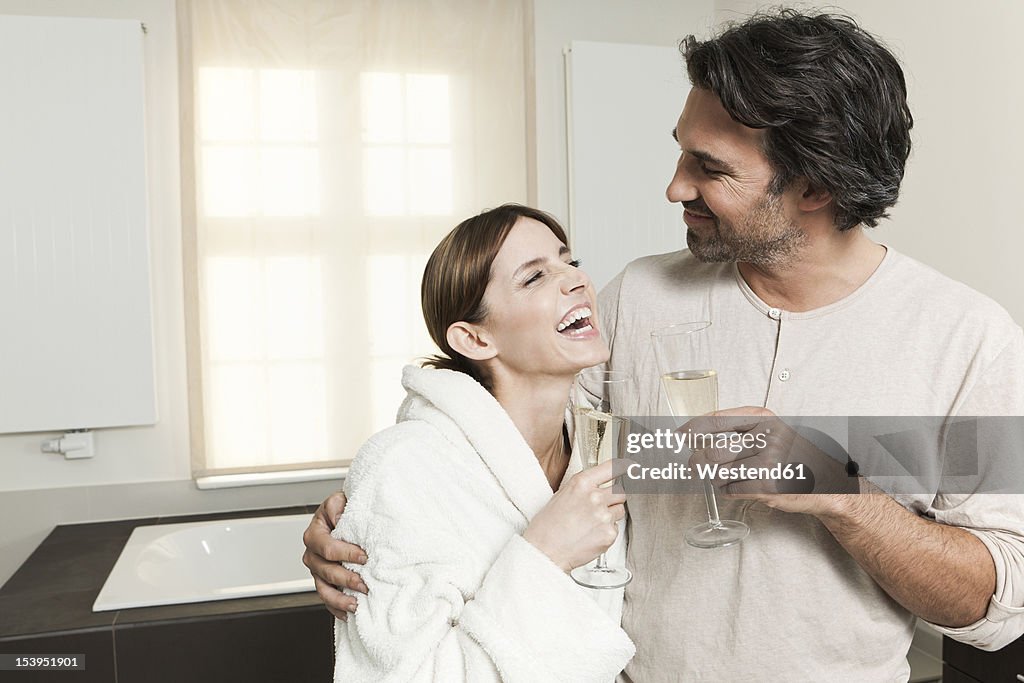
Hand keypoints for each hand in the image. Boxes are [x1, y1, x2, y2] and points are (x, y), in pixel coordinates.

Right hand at [301, 492, 367, 620]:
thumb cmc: (345, 508)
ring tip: (356, 605)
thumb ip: (338, 506)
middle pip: (325, 571)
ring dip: (340, 599)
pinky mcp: (324, 581)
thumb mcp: (341, 499)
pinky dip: (336, 609)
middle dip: (346, 579)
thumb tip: (339, 516)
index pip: (327, 548)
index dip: (346, 554)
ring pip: (323, 589)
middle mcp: (312, 554)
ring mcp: (317, 570)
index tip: (364, 557)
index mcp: (315, 534)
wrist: (346, 514)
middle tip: (365, 584)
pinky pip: (326, 599)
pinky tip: (349, 614)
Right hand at [523, 460, 626, 571]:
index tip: (629, 467)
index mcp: (582, 483)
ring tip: (592, 523)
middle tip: (603, 505)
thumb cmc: (547, 526)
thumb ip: (583, 488)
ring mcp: (604, 516)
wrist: (545, 551)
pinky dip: (606, 531)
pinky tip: (591, 534)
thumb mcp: (561, 496)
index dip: (623, 467)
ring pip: (620, 510)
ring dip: (611, 514)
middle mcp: (595, 497)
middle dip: (614, 497)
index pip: (612, 468)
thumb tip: (598, 486)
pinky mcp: (609, 534)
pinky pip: (615, 528)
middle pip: (621, 491)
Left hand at [685, 407, 855, 515]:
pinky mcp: (770, 487)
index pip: (718, 420)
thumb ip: (740, 430)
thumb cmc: (793, 455)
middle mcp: (767, 437)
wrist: (828, 481)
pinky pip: (732, 490)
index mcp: (765, 418)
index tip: (678, 437)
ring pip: (720, 473)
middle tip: (692, 466)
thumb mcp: (772, 431)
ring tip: (720, 477)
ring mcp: (770, 463)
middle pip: (714, 451)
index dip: (692, 430)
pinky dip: (727, 491)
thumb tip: (696, 436)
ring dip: (713, 478)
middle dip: (697, 461)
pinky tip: (736, 487)